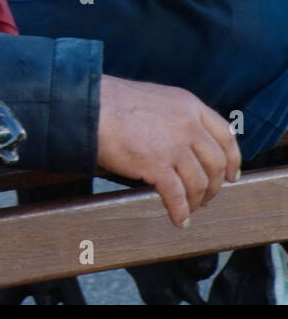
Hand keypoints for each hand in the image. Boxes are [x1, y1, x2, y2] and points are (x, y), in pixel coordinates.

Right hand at [96, 75, 240, 227]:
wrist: (87, 105)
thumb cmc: (110, 102)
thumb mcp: (154, 98)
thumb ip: (173, 116)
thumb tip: (178, 143)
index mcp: (188, 105)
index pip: (225, 135)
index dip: (232, 159)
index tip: (231, 175)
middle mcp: (187, 125)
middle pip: (215, 163)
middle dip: (214, 186)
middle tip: (206, 197)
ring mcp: (174, 145)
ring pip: (199, 182)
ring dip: (196, 201)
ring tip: (189, 210)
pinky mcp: (156, 165)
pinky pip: (176, 196)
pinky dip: (180, 211)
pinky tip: (178, 220)